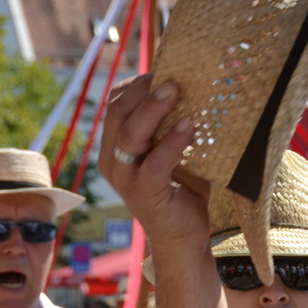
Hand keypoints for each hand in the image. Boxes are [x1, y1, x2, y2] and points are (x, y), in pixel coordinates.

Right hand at [99, 75, 207, 246]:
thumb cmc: (181, 189)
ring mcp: (125, 178)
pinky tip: (189, 127)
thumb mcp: (174, 151)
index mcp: (113, 146)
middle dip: (144, 90)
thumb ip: (173, 124)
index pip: (115, 104)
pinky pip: (155, 163)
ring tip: (176, 91)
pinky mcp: (144, 194)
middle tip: (173, 76)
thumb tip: (196, 85)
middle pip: (118, 113)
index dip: (136, 84)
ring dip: (154, 109)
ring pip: (130, 134)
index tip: (165, 70)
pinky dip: (172, 142)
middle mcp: (112, 160)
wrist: (183, 236)